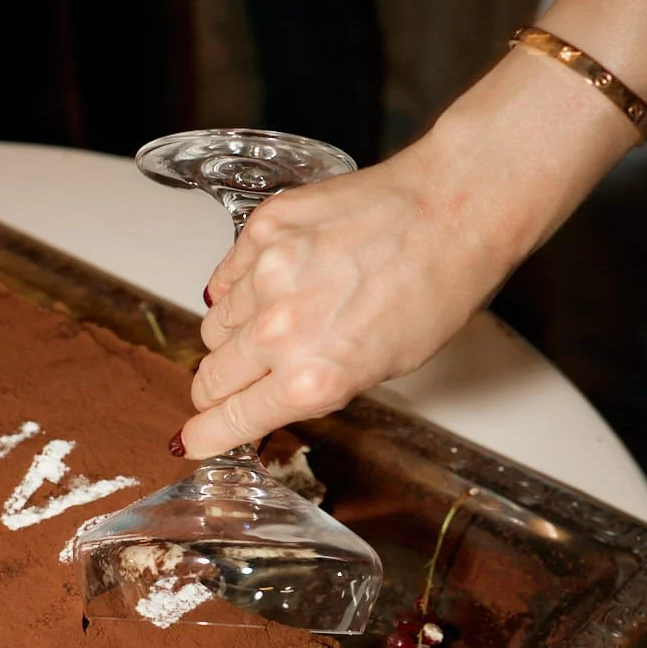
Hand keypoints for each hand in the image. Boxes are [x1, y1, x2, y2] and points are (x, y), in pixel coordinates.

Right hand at [176, 46, 636, 458]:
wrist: (453, 208)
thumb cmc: (436, 288)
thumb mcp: (383, 367)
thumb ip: (315, 385)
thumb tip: (269, 395)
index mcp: (314, 379)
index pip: (230, 420)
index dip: (207, 435)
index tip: (193, 439)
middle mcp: (281, 332)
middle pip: (211, 376)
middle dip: (218, 387)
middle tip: (235, 382)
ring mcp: (266, 274)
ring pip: (214, 326)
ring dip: (234, 334)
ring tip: (280, 318)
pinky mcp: (262, 227)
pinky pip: (227, 276)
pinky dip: (240, 288)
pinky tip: (277, 282)